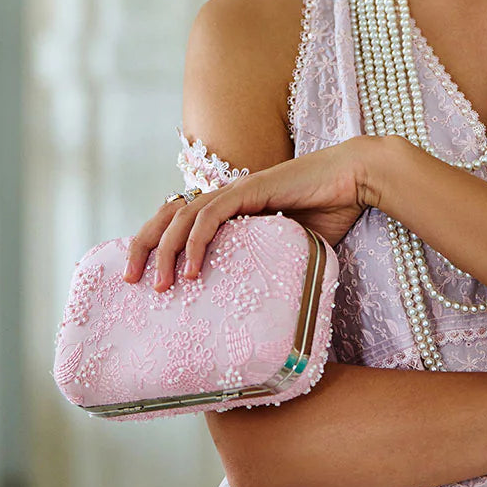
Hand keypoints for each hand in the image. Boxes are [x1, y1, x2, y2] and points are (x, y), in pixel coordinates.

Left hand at [122, 136, 380, 290]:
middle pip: (167, 216)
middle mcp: (226, 196)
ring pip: (181, 217)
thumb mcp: (293, 247)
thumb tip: (267, 307)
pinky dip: (195, 243)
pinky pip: (211, 217)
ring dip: (164, 252)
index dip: (156, 243)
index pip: (179, 220)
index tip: (143, 275)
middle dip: (143, 247)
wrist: (356, 180)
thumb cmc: (332, 210)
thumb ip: (273, 265)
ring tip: (159, 286)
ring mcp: (236, 191)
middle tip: (131, 281)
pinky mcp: (250, 190)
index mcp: (231, 208)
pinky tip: (191, 270)